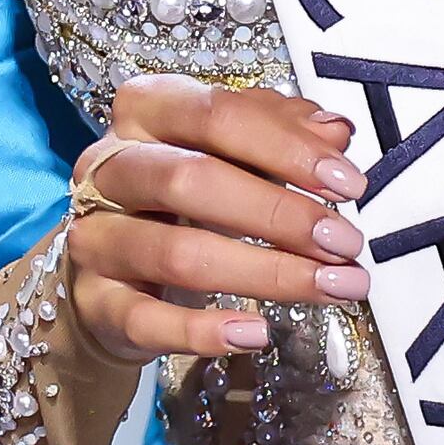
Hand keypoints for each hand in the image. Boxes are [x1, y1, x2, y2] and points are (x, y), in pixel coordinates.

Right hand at [57, 75, 375, 364]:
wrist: (111, 265)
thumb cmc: (184, 197)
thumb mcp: (233, 151)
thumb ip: (280, 133)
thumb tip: (335, 133)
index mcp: (146, 112)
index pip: (215, 115)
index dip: (286, 147)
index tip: (348, 183)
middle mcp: (108, 168)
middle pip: (190, 179)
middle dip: (279, 213)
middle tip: (345, 242)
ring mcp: (96, 236)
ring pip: (176, 253)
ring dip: (264, 273)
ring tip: (329, 287)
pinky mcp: (95, 301)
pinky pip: (146, 319)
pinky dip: (202, 331)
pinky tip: (256, 332)